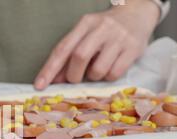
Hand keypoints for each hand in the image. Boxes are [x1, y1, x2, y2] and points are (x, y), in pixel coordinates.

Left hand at [34, 0, 159, 89]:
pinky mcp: (134, 49)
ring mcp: (119, 38)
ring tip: (97, 69)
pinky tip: (110, 68)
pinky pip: (115, 74)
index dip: (49, 69)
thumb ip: (69, 56)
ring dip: (93, 77)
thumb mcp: (85, 36)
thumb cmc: (104, 30)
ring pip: (98, 69)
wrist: (137, 14)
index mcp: (85, 23)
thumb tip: (55, 80)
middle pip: (79, 57)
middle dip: (73, 75)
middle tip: (74, 79)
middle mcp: (102, 28)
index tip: (39, 85)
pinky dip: (108, 77)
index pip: (62, 48)